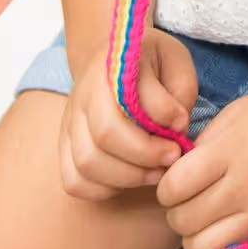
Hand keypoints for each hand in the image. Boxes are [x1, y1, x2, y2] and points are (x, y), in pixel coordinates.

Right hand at [58, 27, 196, 200]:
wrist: (107, 59)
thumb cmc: (148, 62)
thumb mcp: (174, 59)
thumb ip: (180, 89)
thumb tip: (176, 126)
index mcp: (111, 67)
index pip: (128, 97)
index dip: (161, 117)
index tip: (182, 128)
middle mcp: (83, 95)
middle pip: (104, 135)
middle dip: (145, 154)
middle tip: (172, 157)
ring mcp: (70, 122)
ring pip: (86, 162)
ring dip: (127, 177)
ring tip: (155, 173)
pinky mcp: (65, 146)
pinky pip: (74, 181)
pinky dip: (103, 189)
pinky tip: (128, 179)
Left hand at [157, 86, 247, 248]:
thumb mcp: (239, 112)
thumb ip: (204, 142)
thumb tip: (176, 172)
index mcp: (231, 152)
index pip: (173, 187)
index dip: (166, 186)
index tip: (177, 182)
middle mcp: (247, 189)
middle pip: (183, 221)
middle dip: (178, 212)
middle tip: (191, 201)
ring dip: (197, 237)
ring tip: (208, 221)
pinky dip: (226, 248)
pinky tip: (232, 230)